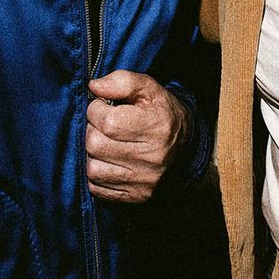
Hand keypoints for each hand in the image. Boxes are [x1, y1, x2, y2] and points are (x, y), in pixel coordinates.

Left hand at [85, 70, 191, 203]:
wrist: (185, 147)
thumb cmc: (161, 113)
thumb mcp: (148, 89)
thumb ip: (121, 81)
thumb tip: (94, 87)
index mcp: (157, 126)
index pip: (107, 121)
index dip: (96, 110)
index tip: (103, 107)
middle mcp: (152, 157)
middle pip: (96, 144)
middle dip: (93, 130)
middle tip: (103, 125)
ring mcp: (143, 181)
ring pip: (93, 168)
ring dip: (93, 153)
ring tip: (106, 143)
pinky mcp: (135, 197)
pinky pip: (97, 187)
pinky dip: (97, 173)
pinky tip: (109, 161)